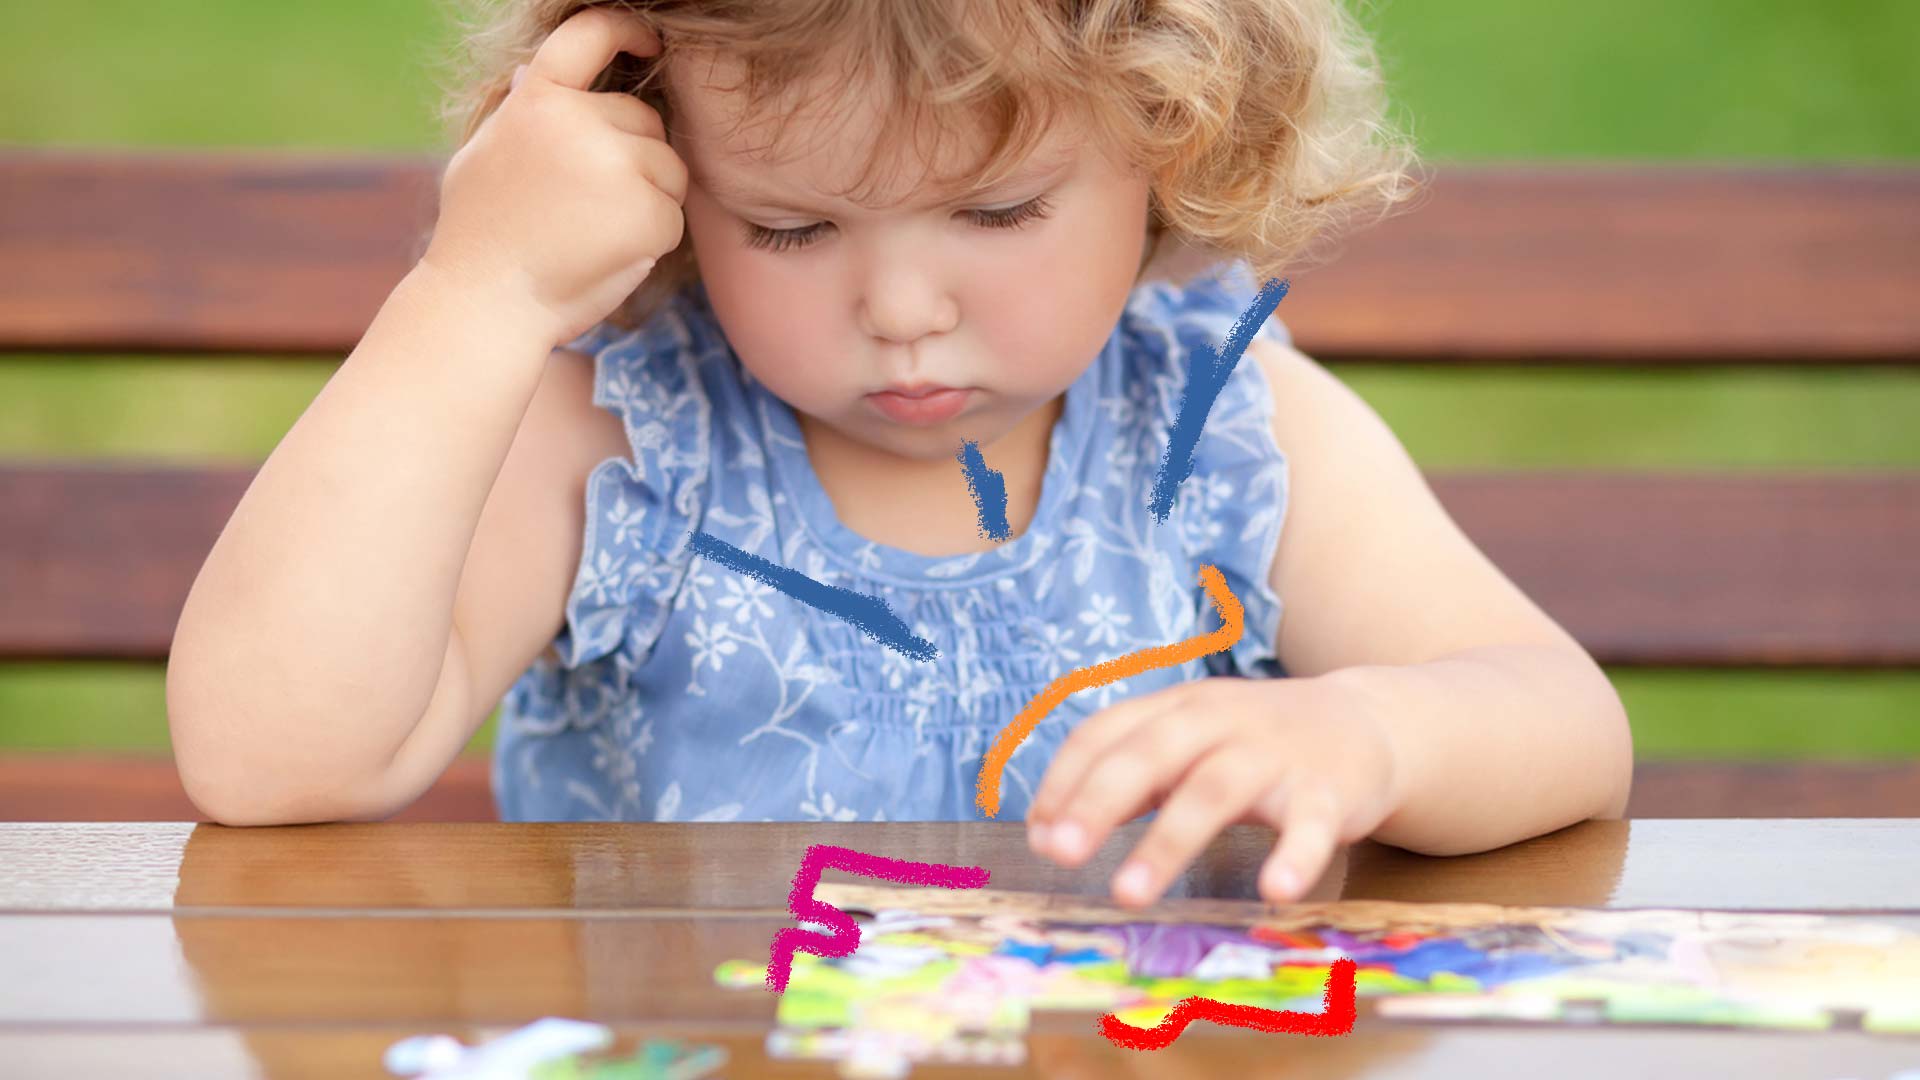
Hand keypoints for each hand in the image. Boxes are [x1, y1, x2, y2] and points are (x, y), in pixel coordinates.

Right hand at [422, 6, 686, 347]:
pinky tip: (610, 255)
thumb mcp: (485, 153)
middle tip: (588, 208)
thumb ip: (520, 114)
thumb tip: (532, 75)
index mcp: (536, 99)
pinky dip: (654, 240)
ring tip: (594, 233)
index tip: (652, 41)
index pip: (589, 36)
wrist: (486, 304)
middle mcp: (579, 122)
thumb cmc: (480, 238)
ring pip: (668, 170)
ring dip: (649, 200)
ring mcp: (617, 166)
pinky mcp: (648, 213)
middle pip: (645, 121)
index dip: (627, 29)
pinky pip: (673, 216)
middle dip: (634, 158)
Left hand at [1025, 673, 1402, 907]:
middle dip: (1098, 803)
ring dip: (1168, 841)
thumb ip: (1124, 780)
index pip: (1105, 733)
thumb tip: (1048, 830)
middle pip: (1149, 754)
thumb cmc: (1253, 743)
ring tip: (1129, 894)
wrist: (1365, 723)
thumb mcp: (1186, 744)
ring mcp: (1274, 754)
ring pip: (1214, 790)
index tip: (1037, 835)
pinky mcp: (1328, 790)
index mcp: (1176, 707)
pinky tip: (1275, 889)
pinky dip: (1294, 855)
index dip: (1065, 781)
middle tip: (1060, 854)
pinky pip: (1309, 824)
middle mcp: (1219, 721)